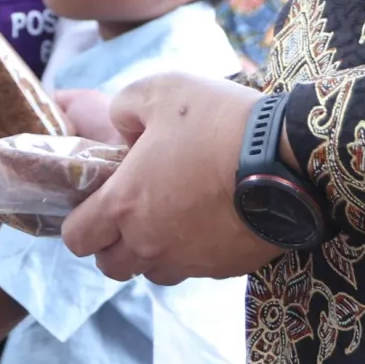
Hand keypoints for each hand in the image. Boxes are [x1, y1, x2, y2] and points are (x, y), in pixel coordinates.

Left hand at [62, 73, 283, 285]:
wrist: (288, 158)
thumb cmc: (218, 122)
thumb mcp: (161, 91)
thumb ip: (125, 108)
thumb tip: (122, 127)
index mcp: (125, 205)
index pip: (76, 238)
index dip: (78, 222)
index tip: (94, 202)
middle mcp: (150, 243)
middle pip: (110, 265)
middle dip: (111, 243)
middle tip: (131, 210)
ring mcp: (189, 261)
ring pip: (152, 272)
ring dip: (151, 252)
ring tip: (171, 216)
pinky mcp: (224, 269)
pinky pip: (194, 270)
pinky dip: (192, 252)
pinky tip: (209, 220)